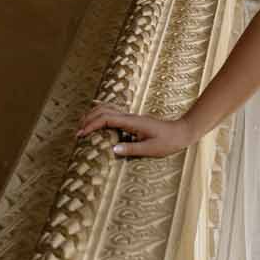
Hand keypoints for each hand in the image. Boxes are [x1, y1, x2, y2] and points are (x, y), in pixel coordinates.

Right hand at [76, 100, 194, 159]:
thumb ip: (132, 149)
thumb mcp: (151, 149)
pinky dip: (101, 116)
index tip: (81, 134)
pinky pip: (113, 113)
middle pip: (103, 110)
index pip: (106, 119)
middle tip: (77, 133)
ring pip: (107, 109)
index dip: (91, 125)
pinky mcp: (133, 120)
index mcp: (132, 122)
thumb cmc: (169, 141)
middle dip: (87, 119)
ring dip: (93, 115)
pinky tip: (98, 124)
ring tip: (83, 127)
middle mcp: (130, 117)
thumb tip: (112, 149)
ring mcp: (131, 117)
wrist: (182, 132)